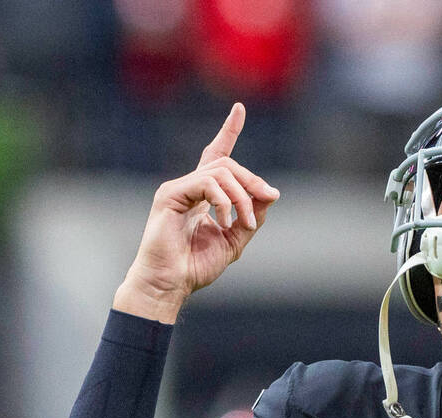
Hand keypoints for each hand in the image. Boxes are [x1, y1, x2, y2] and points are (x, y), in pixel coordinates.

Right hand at [114, 103, 279, 323]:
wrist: (171, 284)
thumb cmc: (195, 267)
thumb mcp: (234, 241)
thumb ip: (252, 218)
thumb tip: (271, 194)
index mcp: (202, 196)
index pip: (216, 156)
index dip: (228, 132)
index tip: (239, 109)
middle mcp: (189, 187)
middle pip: (226, 164)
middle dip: (252, 181)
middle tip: (267, 200)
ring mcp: (178, 189)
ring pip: (220, 172)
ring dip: (242, 196)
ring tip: (244, 223)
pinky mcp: (170, 195)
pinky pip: (205, 183)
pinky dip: (223, 201)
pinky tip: (224, 223)